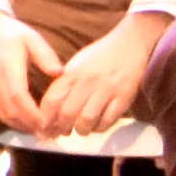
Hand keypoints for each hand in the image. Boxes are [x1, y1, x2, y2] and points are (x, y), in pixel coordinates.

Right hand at [0, 11, 47, 138]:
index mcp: (8, 69)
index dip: (34, 115)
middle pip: (12, 113)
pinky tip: (26, 124)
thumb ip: (45, 55)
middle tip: (52, 134)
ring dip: (23, 127)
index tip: (51, 124)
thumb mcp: (30, 37)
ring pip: (4, 116)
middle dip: (32, 127)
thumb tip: (61, 73)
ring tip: (42, 133)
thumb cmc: (8, 31)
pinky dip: (13, 122)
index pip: (20, 99)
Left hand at [30, 15, 162, 140]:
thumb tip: (50, 109)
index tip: (45, 126)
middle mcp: (87, 81)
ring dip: (81, 130)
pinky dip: (99, 128)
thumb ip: (64, 83)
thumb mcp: (77, 65)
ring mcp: (106, 89)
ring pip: (86, 120)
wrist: (130, 43)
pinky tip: (97, 126)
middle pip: (67, 113)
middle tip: (62, 132)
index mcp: (72, 73)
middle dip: (62, 128)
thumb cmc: (100, 56)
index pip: (52, 99)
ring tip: (80, 130)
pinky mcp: (123, 97)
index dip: (46, 118)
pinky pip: (108, 120)